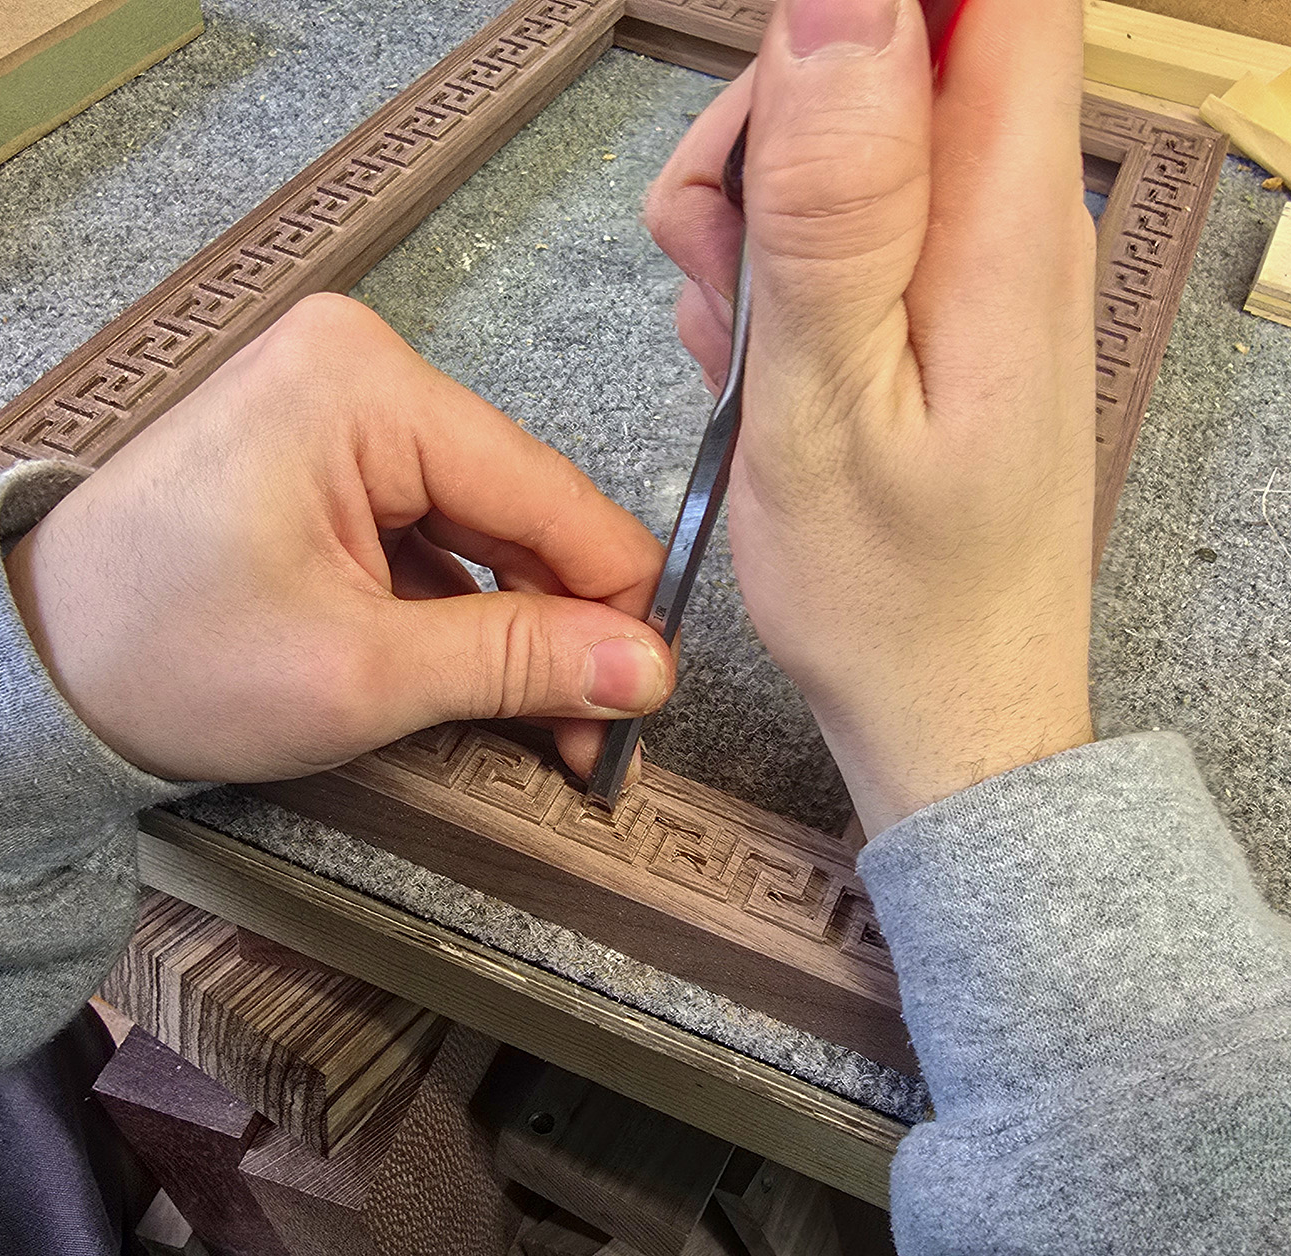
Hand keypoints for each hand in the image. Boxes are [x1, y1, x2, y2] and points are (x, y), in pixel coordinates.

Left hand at [5, 294, 674, 783]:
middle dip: (559, 628)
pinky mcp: (319, 460)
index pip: (548, 494)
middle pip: (518, 510)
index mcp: (369, 386)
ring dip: (511, 630)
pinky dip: (455, 613)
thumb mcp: (360, 673)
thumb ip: (516, 662)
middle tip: (589, 744)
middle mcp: (361, 371)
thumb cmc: (168, 663)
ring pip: (480, 530)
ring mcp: (337, 412)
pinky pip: (427, 535)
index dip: (612, 605)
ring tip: (536, 729)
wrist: (30, 676)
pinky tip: (470, 681)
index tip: (640, 707)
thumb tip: (648, 670)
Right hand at [646, 0, 1096, 836]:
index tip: (776, 97)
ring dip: (754, 218)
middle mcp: (1009, 214)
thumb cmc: (890, 597)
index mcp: (1000, 221)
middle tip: (726, 269)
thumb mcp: (828, 407)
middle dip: (767, 131)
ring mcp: (974, 260)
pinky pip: (843, 228)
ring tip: (742, 349)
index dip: (863, 15)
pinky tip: (763, 368)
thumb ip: (835, 207)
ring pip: (844, 140)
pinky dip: (774, 278)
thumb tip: (843, 4)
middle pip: (885, 52)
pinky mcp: (939, 304)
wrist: (942, 706)